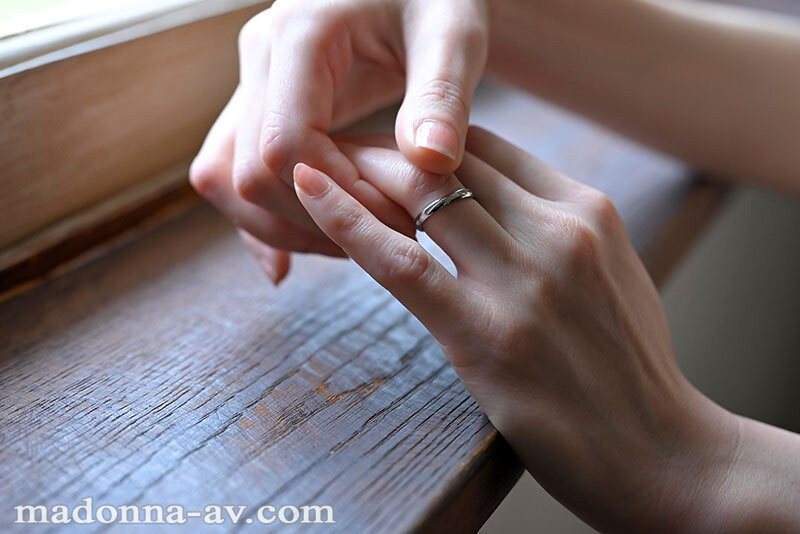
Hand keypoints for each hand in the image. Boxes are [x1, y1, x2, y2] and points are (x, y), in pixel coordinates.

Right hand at [189, 0, 488, 282]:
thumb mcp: (454, 33)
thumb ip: (442, 94)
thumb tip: (430, 162)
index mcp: (299, 35)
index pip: (285, 144)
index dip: (338, 197)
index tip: (401, 215)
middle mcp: (260, 59)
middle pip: (248, 173)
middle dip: (315, 220)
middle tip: (388, 235)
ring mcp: (254, 84)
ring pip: (227, 179)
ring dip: (283, 226)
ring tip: (354, 244)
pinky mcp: (262, 106)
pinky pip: (234, 171)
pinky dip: (260, 217)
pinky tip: (287, 263)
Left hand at [292, 128, 742, 531]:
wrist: (665, 454)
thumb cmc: (631, 369)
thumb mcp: (612, 275)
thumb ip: (561, 233)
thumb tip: (502, 209)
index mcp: (587, 210)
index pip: (488, 148)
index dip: (428, 140)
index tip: (389, 146)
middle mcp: (558, 230)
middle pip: (448, 159)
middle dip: (384, 146)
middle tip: (337, 148)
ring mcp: (523, 279)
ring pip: (421, 194)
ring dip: (359, 173)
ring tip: (314, 165)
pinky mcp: (484, 332)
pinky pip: (401, 260)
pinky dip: (346, 221)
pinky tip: (309, 194)